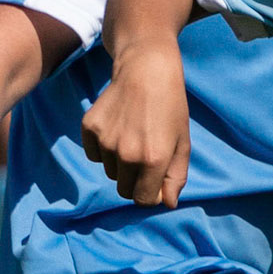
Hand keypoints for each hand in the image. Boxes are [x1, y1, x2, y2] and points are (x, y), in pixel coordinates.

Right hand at [81, 43, 190, 205]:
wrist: (146, 69)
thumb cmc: (171, 107)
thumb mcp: (183, 143)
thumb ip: (176, 177)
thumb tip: (167, 203)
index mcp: (154, 160)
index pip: (142, 200)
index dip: (149, 194)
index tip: (154, 181)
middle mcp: (127, 154)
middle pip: (124, 190)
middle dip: (135, 181)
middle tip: (145, 157)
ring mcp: (106, 141)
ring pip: (110, 172)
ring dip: (120, 164)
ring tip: (133, 137)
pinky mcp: (89, 128)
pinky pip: (93, 155)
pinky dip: (103, 149)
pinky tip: (118, 128)